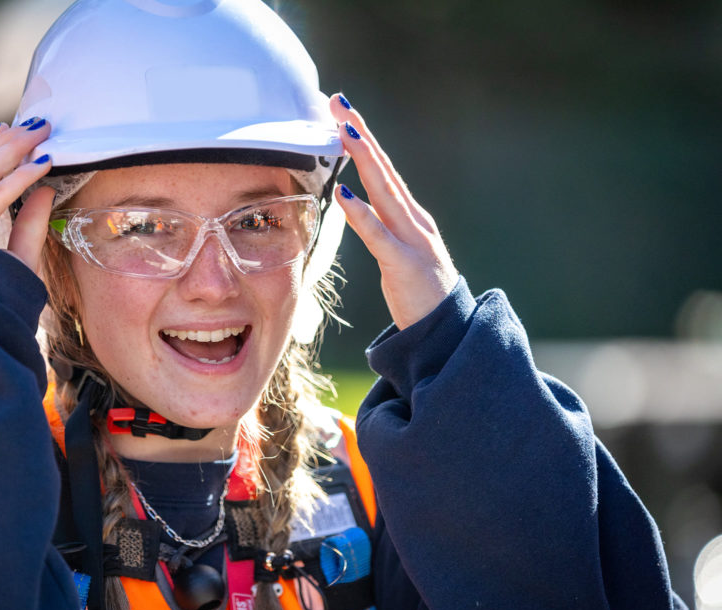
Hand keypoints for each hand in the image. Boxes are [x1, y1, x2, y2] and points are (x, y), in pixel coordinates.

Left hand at [330, 94, 458, 329]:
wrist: (446, 331)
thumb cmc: (419, 294)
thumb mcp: (398, 251)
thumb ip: (381, 225)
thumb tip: (357, 201)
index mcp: (409, 216)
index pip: (382, 170)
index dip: (362, 139)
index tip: (341, 111)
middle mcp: (413, 219)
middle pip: (382, 168)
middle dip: (360, 134)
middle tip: (339, 102)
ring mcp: (411, 239)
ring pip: (384, 191)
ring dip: (364, 159)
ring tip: (345, 130)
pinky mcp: (403, 264)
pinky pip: (378, 234)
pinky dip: (361, 211)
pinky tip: (345, 191)